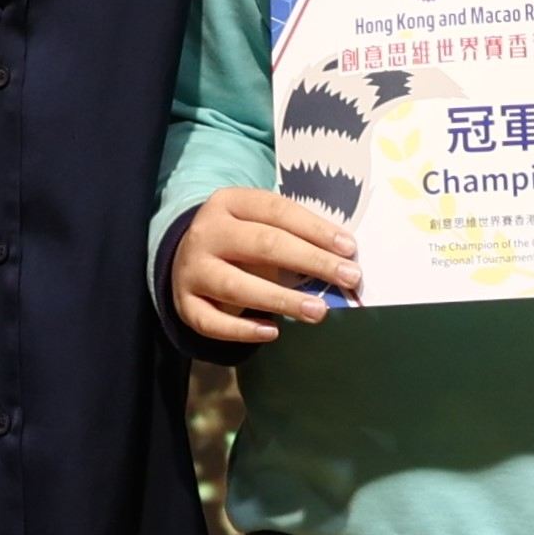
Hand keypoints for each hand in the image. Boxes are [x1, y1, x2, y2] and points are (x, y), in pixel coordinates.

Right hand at [173, 188, 356, 344]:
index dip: (316, 229)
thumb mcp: (262, 225)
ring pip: (237, 286)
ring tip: (318, 312)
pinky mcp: (184, 303)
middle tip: (349, 278)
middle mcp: (207, 232)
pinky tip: (272, 332)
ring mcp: (192, 269)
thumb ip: (296, 238)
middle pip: (262, 244)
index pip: (277, 210)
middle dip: (311, 261)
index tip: (349, 249)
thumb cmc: (242, 242)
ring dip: (281, 300)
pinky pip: (212, 322)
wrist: (186, 258)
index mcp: (230, 202)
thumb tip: (344, 261)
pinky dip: (242, 330)